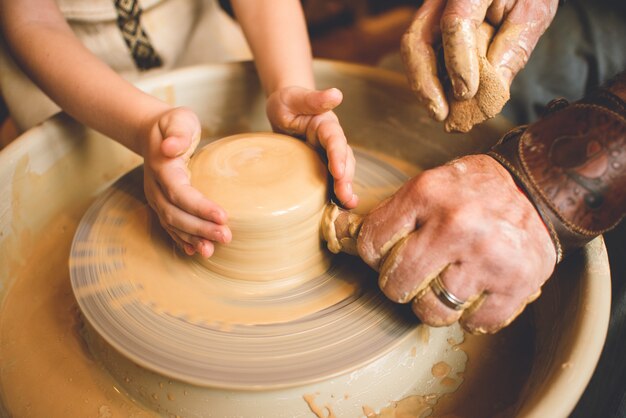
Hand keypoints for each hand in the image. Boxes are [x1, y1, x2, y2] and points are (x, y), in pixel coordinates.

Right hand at [141, 107, 231, 257]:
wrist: (153, 134)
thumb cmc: (173, 125)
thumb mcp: (178, 119)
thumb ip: (177, 132)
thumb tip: (170, 147)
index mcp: (163, 168)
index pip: (180, 193)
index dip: (200, 207)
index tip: (223, 216)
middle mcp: (156, 187)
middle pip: (176, 214)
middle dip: (201, 228)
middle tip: (226, 237)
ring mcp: (156, 198)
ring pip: (173, 224)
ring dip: (193, 238)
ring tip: (212, 250)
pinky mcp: (162, 204)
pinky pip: (170, 226)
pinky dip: (182, 240)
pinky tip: (196, 251)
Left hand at [266, 86, 357, 207]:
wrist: (284, 110)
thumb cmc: (287, 103)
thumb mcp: (295, 98)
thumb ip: (314, 98)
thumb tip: (337, 94)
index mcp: (326, 125)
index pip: (335, 140)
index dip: (338, 155)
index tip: (339, 171)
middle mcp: (332, 141)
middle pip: (344, 159)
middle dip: (346, 178)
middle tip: (346, 196)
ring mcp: (328, 155)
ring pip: (343, 172)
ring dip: (346, 188)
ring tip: (349, 204)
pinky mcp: (322, 166)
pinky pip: (333, 180)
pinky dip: (338, 193)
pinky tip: (342, 207)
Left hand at [356, 154, 555, 333]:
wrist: (538, 189)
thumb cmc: (473, 191)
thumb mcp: (429, 185)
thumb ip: (392, 215)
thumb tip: (340, 234)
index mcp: (427, 195)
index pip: (372, 245)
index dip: (375, 256)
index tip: (388, 254)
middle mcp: (456, 227)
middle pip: (396, 285)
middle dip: (399, 284)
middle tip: (416, 273)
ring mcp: (488, 258)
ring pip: (431, 311)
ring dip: (434, 304)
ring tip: (447, 282)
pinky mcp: (517, 284)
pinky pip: (473, 323)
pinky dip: (470, 314)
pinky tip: (476, 290)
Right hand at [401, 0, 557, 120]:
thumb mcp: (534, 10)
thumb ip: (516, 46)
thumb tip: (494, 89)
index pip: (455, 23)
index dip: (458, 62)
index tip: (466, 93)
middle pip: (418, 39)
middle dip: (425, 81)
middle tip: (440, 113)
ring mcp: (433, 9)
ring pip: (414, 48)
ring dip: (425, 85)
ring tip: (441, 111)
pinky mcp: (433, 23)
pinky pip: (424, 51)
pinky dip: (433, 77)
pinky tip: (445, 97)